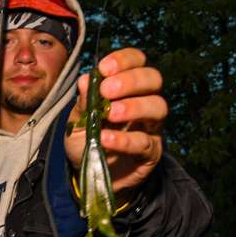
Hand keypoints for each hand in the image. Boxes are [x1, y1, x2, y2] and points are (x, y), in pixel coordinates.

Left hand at [65, 48, 165, 196]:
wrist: (87, 175)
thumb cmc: (85, 142)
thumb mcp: (77, 121)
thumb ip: (83, 103)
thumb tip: (84, 80)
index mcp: (126, 88)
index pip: (137, 62)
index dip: (125, 60)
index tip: (105, 68)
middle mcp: (143, 102)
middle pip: (153, 79)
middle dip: (131, 80)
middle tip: (107, 90)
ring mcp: (150, 127)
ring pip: (158, 107)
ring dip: (134, 106)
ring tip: (110, 114)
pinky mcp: (150, 153)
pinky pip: (145, 143)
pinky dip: (125, 140)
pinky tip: (105, 139)